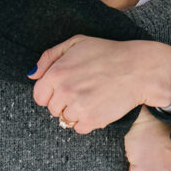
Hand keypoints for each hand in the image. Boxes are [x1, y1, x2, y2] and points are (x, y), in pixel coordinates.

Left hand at [30, 35, 170, 133]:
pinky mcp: (92, 120)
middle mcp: (64, 91)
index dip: (51, 92)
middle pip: (52, 109)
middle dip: (64, 102)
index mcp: (57, 73)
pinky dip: (87, 121)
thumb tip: (32, 74)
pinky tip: (98, 106)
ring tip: (92, 97)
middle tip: (83, 89)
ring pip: (64, 119)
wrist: (138, 69)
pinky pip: (79, 128)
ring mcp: (77, 107)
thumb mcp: (76, 43)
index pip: (39, 95)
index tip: (66, 87)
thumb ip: (49, 57)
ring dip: (76, 112)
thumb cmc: (108, 53)